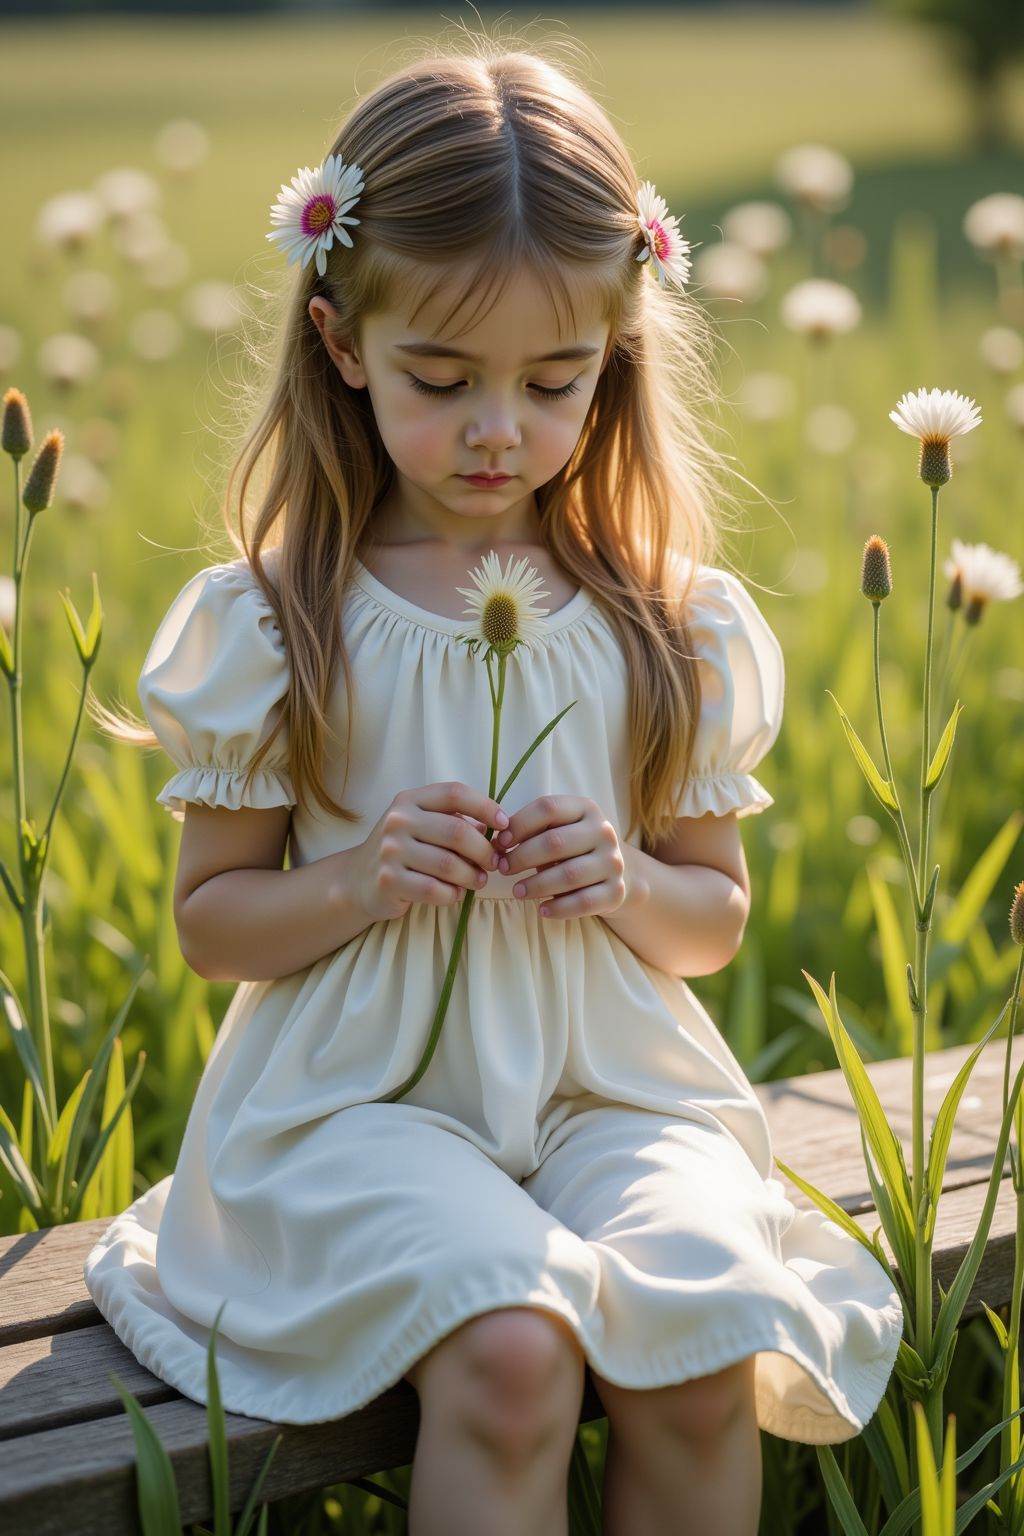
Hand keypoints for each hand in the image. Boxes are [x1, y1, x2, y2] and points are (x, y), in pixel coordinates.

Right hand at [353, 782, 508, 921]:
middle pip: (457, 832)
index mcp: (410, 800)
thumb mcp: (423, 825)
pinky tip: (454, 893)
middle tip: (494, 863)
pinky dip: (452, 894)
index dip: (486, 806)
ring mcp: (390, 850)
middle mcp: (397, 820)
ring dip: (472, 876)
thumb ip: (455, 821)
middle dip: (484, 851)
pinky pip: (435, 890)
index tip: (504, 824)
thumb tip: (498, 827)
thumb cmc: (403, 849)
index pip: (455, 793)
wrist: (358, 879)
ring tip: (478, 881)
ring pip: (449, 865)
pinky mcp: (389, 880)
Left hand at [493, 795, 627, 919]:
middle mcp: (603, 831)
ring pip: (568, 875)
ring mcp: (613, 862)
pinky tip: (542, 909)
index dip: (519, 824)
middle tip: (503, 868)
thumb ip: (531, 831)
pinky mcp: (616, 891)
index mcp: (586, 808)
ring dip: (536, 885)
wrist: (619, 871)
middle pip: (555, 842)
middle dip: (522, 857)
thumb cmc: (575, 847)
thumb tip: (496, 844)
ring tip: (517, 891)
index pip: (548, 808)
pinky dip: (559, 908)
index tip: (500, 842)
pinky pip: (583, 902)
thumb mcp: (559, 830)